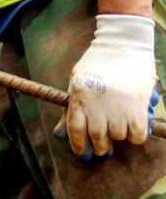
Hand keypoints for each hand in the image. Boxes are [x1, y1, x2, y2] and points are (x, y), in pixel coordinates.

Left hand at [59, 13, 159, 159]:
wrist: (122, 45)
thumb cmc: (97, 63)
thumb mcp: (77, 80)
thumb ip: (71, 105)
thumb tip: (60, 133)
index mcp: (79, 95)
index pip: (76, 130)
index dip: (79, 146)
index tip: (84, 154)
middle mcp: (97, 103)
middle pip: (98, 137)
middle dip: (101, 147)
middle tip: (104, 148)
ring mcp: (118, 106)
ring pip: (119, 136)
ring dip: (119, 137)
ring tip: (119, 128)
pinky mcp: (138, 106)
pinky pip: (138, 134)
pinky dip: (136, 136)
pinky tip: (134, 128)